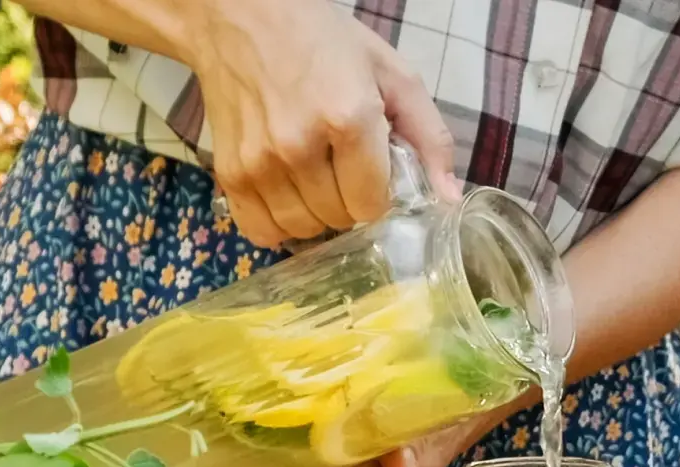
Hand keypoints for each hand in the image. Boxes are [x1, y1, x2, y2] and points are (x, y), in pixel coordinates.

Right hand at [195, 0, 458, 247]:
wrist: (241, 17)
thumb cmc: (323, 41)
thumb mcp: (390, 73)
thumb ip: (428, 137)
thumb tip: (449, 200)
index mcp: (348, 118)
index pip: (372, 204)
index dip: (376, 195)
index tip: (369, 173)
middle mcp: (300, 146)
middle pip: (337, 219)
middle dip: (346, 203)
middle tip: (339, 170)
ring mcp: (260, 164)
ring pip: (302, 230)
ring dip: (314, 216)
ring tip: (312, 181)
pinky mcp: (230, 175)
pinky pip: (261, 233)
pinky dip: (277, 227)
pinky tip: (285, 200)